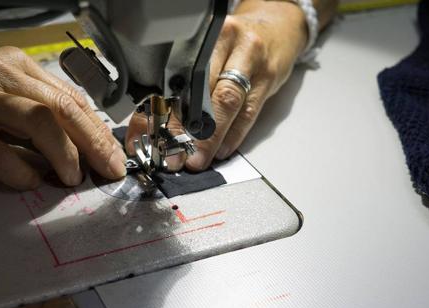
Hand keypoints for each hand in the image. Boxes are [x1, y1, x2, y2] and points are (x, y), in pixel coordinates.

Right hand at [0, 46, 125, 188]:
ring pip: (37, 118)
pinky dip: (15, 168)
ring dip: (64, 152)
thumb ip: (34, 125)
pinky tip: (29, 182)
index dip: (98, 130)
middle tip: (110, 170)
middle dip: (95, 142)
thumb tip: (78, 154)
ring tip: (74, 178)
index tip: (114, 156)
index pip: (71, 98)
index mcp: (15, 68)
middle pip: (62, 106)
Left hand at [124, 0, 307, 170]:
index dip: (161, 112)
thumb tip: (152, 126)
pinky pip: (249, 112)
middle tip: (175, 155)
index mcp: (203, 38)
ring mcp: (251, 59)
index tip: (152, 139)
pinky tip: (222, 150)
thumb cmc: (233, 45)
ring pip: (226, 102)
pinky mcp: (269, 77)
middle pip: (202, 90)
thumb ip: (183, 84)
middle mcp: (228, 43)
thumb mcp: (207, 54)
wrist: (276, 26)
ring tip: (198, 159)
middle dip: (184, 128)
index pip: (176, 79)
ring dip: (210, 137)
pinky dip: (234, 135)